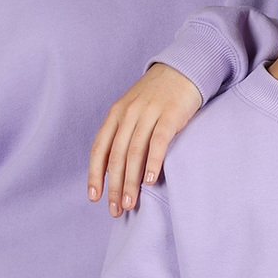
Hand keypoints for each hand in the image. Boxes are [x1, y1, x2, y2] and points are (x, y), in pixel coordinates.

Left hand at [88, 63, 201, 213]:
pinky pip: (158, 142)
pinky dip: (152, 162)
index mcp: (116, 113)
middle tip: (116, 209)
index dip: (94, 174)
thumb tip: (112, 168)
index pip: (99, 148)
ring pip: (134, 153)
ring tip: (131, 202)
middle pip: (117, 155)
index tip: (95, 197)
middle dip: (115, 186)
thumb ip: (122, 134)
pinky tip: (149, 180)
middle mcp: (129, 113)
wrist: (183, 69)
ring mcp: (149, 113)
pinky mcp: (170, 115)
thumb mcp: (133, 109)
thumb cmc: (158, 95)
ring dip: (131, 181)